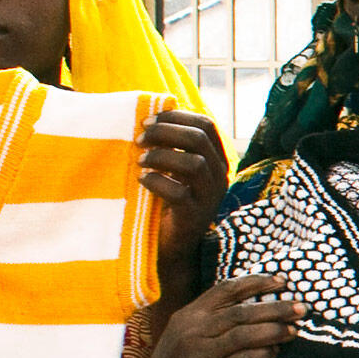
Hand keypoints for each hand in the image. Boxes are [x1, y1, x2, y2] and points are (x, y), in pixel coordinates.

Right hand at [134, 272, 301, 357]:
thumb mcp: (184, 336)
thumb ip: (209, 320)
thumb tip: (254, 303)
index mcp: (187, 316)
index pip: (225, 290)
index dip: (256, 282)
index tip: (282, 281)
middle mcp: (191, 331)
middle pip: (241, 312)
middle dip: (275, 308)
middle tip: (302, 308)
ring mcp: (198, 354)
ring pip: (243, 334)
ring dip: (273, 330)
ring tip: (294, 330)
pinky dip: (262, 355)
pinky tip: (275, 353)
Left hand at [138, 110, 227, 286]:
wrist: (170, 246)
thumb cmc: (165, 200)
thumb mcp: (173, 168)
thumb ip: (171, 144)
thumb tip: (151, 111)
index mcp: (217, 160)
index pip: (206, 125)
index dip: (176, 118)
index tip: (146, 121)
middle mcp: (219, 177)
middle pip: (200, 139)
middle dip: (166, 133)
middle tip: (139, 139)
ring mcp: (210, 198)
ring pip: (195, 163)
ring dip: (161, 156)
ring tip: (139, 160)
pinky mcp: (194, 217)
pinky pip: (179, 193)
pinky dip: (157, 182)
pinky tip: (142, 180)